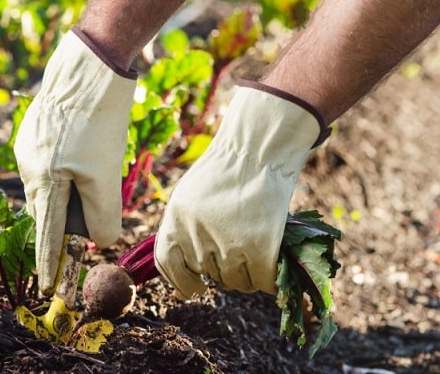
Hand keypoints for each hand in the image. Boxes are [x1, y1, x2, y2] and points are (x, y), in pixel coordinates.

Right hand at [14, 29, 136, 294]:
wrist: (91, 64)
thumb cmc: (102, 121)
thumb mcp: (106, 174)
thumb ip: (102, 215)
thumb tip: (100, 242)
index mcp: (43, 179)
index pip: (47, 233)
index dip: (50, 261)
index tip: (48, 286)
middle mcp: (29, 166)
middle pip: (57, 207)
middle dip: (81, 210)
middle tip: (105, 186)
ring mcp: (31, 146)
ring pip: (60, 184)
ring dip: (82, 186)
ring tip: (102, 158)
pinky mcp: (39, 130)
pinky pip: (58, 162)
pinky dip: (78, 166)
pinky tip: (93, 145)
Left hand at [154, 82, 327, 298]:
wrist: (258, 151)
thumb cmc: (225, 170)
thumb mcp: (189, 195)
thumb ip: (183, 228)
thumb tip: (183, 267)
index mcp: (175, 221)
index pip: (168, 265)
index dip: (181, 282)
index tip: (195, 287)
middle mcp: (196, 236)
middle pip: (209, 274)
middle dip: (223, 269)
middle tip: (238, 250)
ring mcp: (228, 245)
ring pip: (236, 281)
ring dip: (247, 274)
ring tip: (256, 251)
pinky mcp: (259, 249)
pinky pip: (262, 281)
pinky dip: (268, 279)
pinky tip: (271, 265)